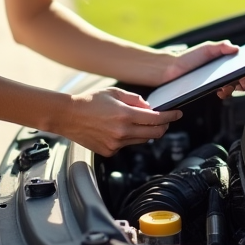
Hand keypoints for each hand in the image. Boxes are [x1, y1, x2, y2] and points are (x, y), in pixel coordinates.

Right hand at [60, 86, 181, 156]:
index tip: (177, 114)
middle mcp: (122, 132)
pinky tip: (118, 129)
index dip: (170, 116)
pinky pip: (127, 145)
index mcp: (125, 115)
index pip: (156, 119)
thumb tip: (149, 107)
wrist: (67, 116)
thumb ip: (135, 99)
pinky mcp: (109, 151)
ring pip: (142, 140)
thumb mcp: (114, 92)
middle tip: (165, 120)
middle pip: (154, 134)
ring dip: (146, 132)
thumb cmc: (89, 101)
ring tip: (138, 122)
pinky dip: (129, 138)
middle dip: (163, 127)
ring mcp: (116, 144)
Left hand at [161, 40, 244, 98]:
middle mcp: (223, 72)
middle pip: (242, 79)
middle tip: (237, 82)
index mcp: (224, 61)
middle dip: (243, 81)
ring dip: (233, 88)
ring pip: (233, 88)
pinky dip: (225, 94)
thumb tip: (236, 48)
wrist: (169, 70)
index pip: (243, 66)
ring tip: (225, 87)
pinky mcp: (210, 92)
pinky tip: (219, 92)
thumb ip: (220, 47)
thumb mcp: (206, 49)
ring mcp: (217, 83)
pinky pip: (223, 94)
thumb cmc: (188, 58)